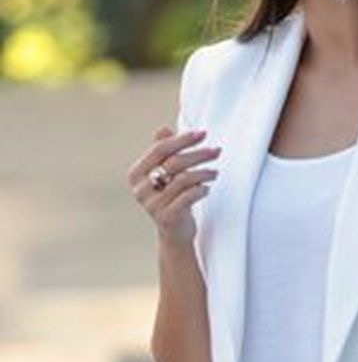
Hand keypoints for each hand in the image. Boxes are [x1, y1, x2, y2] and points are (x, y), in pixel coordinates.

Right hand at [126, 125, 220, 243]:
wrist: (174, 233)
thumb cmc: (172, 197)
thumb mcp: (167, 173)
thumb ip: (164, 151)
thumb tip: (163, 128)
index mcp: (136, 173)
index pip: (160, 148)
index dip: (183, 139)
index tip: (204, 133)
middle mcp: (140, 189)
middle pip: (173, 162)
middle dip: (198, 154)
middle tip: (217, 151)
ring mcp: (152, 205)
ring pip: (183, 179)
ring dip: (203, 173)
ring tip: (215, 173)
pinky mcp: (166, 218)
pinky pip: (188, 197)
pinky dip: (201, 190)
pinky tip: (207, 189)